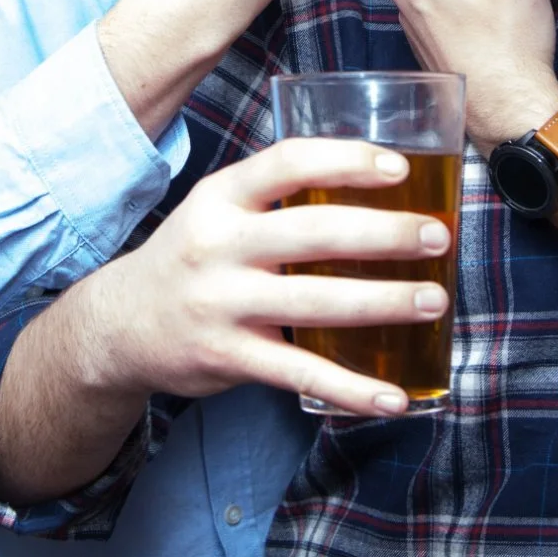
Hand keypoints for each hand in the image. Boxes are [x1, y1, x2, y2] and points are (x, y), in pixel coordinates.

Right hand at [74, 137, 450, 417]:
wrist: (119, 325)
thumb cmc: (191, 259)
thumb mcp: (216, 211)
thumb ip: (275, 198)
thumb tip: (372, 186)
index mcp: (220, 198)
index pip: (287, 163)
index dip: (346, 160)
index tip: (400, 169)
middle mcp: (218, 246)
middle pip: (314, 232)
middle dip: (386, 234)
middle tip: (437, 236)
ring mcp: (222, 304)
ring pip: (316, 302)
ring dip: (384, 302)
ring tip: (433, 301)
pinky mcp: (228, 357)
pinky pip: (301, 375)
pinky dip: (353, 390)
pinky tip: (395, 396)